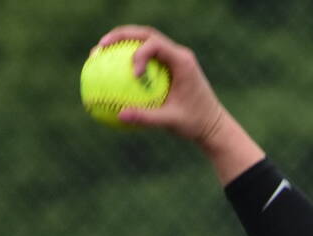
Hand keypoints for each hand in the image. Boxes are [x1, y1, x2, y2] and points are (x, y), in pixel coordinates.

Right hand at [91, 26, 228, 145]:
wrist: (212, 124)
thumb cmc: (196, 123)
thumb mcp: (172, 122)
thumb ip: (147, 117)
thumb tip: (120, 115)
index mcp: (182, 61)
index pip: (156, 45)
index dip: (140, 53)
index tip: (133, 75)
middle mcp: (178, 54)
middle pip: (146, 34)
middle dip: (121, 35)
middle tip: (100, 45)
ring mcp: (173, 58)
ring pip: (144, 41)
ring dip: (121, 43)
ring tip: (99, 51)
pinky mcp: (168, 66)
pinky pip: (145, 58)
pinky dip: (127, 60)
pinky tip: (108, 70)